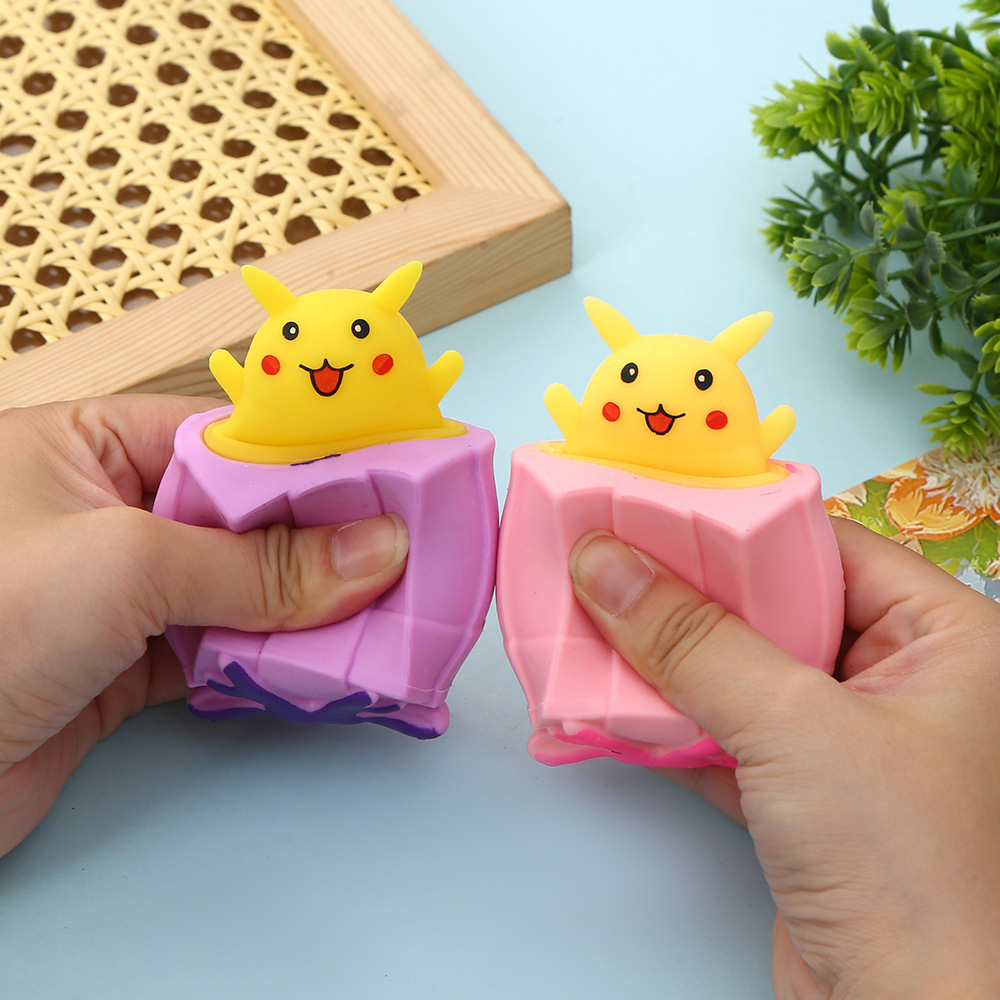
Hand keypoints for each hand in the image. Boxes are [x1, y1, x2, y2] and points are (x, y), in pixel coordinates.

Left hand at [0, 395, 407, 857]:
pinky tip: (335, 664)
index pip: (234, 440)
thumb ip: (258, 563)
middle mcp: (113, 512)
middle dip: (328, 544)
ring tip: (395, 617)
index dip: (320, 463)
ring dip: (314, 611)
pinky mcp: (132, 666)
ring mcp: (125, 593)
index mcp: (92, 446)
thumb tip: (377, 549)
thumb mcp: (126, 565)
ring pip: (246, 589)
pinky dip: (279, 661)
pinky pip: (227, 649)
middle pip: (250, 518)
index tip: (401, 482)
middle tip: (417, 559)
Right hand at [569, 517, 999, 999]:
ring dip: (667, 662)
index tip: (654, 511)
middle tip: (606, 564)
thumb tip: (609, 565)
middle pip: (775, 609)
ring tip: (592, 628)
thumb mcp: (795, 727)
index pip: (827, 548)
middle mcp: (905, 684)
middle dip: (687, 598)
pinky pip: (728, 732)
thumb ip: (693, 641)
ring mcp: (853, 743)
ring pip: (744, 672)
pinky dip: (670, 723)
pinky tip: (613, 708)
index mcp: (947, 641)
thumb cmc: (911, 878)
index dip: (736, 528)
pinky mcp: (806, 797)